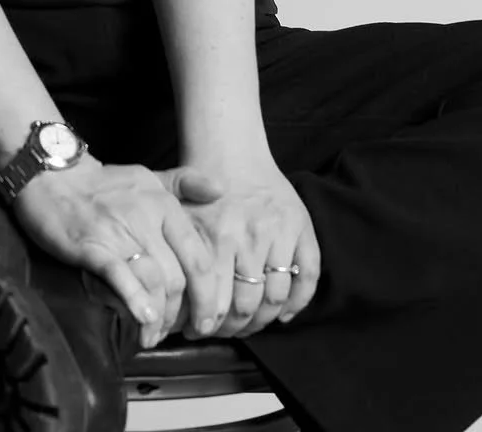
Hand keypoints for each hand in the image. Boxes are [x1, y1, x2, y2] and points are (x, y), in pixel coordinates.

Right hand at [12, 157, 224, 347]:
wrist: (53, 176)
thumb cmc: (103, 183)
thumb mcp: (148, 176)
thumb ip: (184, 183)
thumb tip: (220, 191)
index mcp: (163, 203)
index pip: (199, 256)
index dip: (209, 294)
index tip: (209, 318)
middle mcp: (145, 217)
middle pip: (178, 276)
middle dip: (184, 314)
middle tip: (182, 334)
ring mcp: (118, 232)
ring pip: (153, 281)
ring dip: (159, 317)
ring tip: (154, 334)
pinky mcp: (90, 246)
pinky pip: (119, 276)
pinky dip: (135, 300)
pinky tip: (143, 319)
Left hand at [157, 158, 320, 338]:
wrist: (232, 152)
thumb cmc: (199, 187)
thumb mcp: (175, 215)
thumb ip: (174, 256)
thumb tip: (174, 305)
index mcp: (215, 236)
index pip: (215, 300)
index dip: (207, 325)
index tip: (200, 331)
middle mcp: (248, 237)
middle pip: (247, 306)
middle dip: (234, 328)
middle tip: (224, 330)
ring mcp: (278, 233)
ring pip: (276, 298)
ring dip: (263, 321)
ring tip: (249, 323)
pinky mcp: (301, 227)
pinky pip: (307, 275)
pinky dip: (298, 302)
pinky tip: (282, 313)